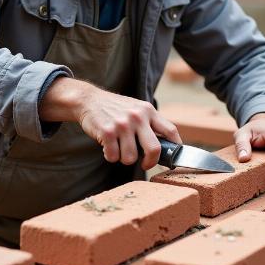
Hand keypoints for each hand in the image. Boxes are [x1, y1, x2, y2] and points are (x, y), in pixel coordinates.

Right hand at [39, 77, 181, 169]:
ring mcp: (122, 124)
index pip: (170, 130)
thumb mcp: (137, 109)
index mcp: (148, 110)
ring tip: (119, 148)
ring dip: (124, 158)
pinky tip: (107, 146)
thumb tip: (166, 147)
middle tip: (145, 164)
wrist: (89, 100)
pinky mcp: (107, 132)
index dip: (176, 147)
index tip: (172, 158)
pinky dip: (110, 156)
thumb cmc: (115, 109)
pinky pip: (113, 156)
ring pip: (130, 158)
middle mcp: (137, 116)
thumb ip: (150, 123)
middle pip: (154, 149)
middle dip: (150, 162)